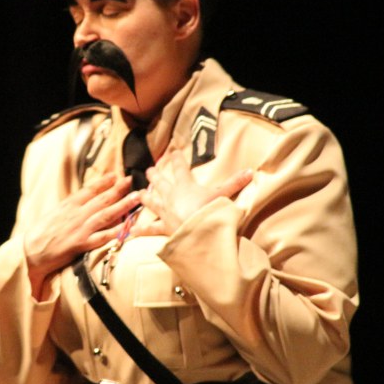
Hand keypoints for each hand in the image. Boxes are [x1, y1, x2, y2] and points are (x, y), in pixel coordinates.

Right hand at [24, 174, 139, 297]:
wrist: (30, 252)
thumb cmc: (42, 233)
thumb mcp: (55, 214)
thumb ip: (70, 207)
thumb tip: (84, 200)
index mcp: (68, 205)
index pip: (89, 190)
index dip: (103, 182)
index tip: (115, 175)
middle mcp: (76, 214)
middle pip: (102, 199)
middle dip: (119, 189)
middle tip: (132, 180)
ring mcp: (80, 229)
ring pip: (106, 214)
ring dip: (123, 205)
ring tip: (137, 197)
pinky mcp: (81, 244)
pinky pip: (103, 237)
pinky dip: (116, 232)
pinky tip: (129, 227)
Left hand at [138, 149, 252, 235]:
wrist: (197, 232)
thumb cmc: (209, 211)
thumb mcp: (223, 195)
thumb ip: (235, 183)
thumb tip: (251, 171)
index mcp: (185, 185)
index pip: (179, 167)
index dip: (176, 158)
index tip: (172, 151)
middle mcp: (171, 196)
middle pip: (160, 182)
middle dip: (155, 175)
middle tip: (150, 170)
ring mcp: (165, 211)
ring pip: (152, 201)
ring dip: (146, 197)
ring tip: (140, 193)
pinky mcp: (163, 227)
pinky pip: (150, 228)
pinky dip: (141, 230)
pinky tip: (131, 231)